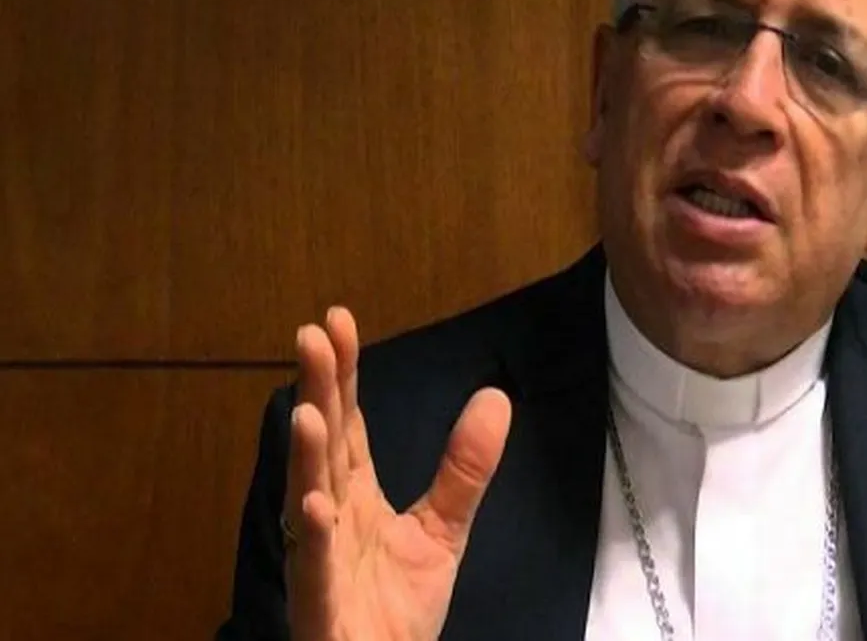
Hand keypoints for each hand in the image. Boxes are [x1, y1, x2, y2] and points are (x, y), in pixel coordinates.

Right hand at [282, 307, 512, 640]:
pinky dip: (314, 539)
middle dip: (317, 393)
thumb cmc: (397, 610)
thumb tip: (495, 396)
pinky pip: (315, 570)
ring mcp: (320, 561)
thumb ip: (464, 469)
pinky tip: (317, 506)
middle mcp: (329, 518)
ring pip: (308, 500)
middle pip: (323, 446)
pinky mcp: (321, 607)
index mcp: (354, 497)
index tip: (337, 321)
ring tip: (306, 412)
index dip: (342, 375)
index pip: (347, 424)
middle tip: (313, 336)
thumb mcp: (443, 530)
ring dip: (306, 458)